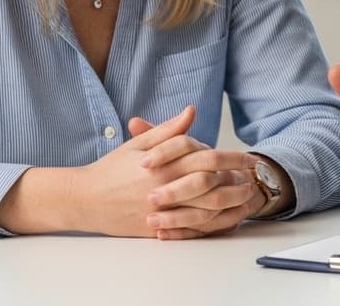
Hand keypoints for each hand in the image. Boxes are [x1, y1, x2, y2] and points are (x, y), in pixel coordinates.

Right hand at [71, 106, 254, 237]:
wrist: (85, 199)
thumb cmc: (111, 169)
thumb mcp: (138, 144)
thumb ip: (168, 130)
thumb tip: (191, 111)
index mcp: (163, 164)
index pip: (207, 157)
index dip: (231, 157)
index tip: (247, 157)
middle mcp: (165, 187)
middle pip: (212, 182)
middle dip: (237, 178)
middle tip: (254, 176)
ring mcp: (162, 210)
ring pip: (206, 207)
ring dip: (231, 201)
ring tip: (248, 196)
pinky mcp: (158, 228)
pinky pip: (192, 228)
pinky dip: (212, 222)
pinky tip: (226, 217)